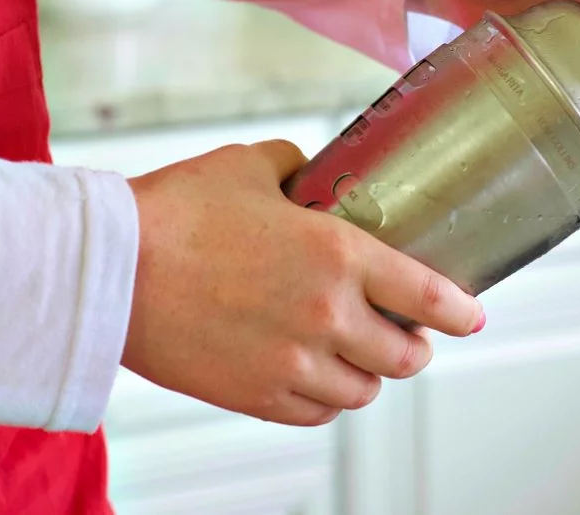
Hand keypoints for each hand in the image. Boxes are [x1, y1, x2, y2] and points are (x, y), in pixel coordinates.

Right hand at [122, 140, 483, 425]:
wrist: (109, 269)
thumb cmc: (174, 214)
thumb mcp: (248, 166)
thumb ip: (295, 167)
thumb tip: (308, 175)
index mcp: (338, 256)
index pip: (427, 295)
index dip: (459, 310)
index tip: (470, 315)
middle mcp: (327, 317)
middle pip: (405, 356)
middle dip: (415, 346)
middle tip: (406, 334)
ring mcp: (293, 364)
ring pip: (363, 391)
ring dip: (370, 374)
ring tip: (357, 356)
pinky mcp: (256, 395)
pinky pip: (317, 414)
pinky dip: (327, 398)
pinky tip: (317, 377)